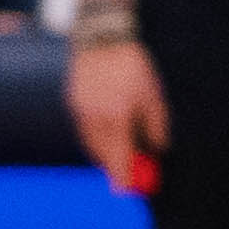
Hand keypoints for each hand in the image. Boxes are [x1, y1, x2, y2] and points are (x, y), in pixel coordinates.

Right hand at [66, 29, 165, 194]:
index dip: (122, 178)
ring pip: (90, 144)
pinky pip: (84, 129)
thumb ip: (155, 128)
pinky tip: (106, 132)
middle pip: (102, 156)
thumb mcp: (153, 97)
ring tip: (119, 150)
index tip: (126, 190)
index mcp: (118, 118)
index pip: (118, 159)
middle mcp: (95, 118)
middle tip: (128, 172)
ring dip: (104, 152)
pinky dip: (94, 137)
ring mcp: (81, 111)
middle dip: (114, 166)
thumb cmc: (133, 67)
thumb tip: (156, 149)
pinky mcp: (72, 103)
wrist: (102, 38)